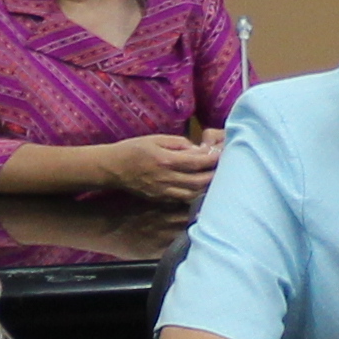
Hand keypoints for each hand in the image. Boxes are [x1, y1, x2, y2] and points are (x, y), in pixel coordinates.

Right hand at [96, 130, 221, 207]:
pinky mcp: (161, 198)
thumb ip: (178, 143)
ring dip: (207, 188)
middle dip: (214, 175)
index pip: (196, 162)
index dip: (212, 159)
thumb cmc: (134, 149)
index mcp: (166, 160)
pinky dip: (195, 195)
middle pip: (199, 181)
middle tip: (225, 169)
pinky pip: (183, 199)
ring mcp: (164, 190)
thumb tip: (197, 149)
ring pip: (193, 193)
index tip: (222, 155)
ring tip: (216, 180)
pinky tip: (201, 189)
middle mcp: (167, 178)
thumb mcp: (156, 139)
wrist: (114, 168)